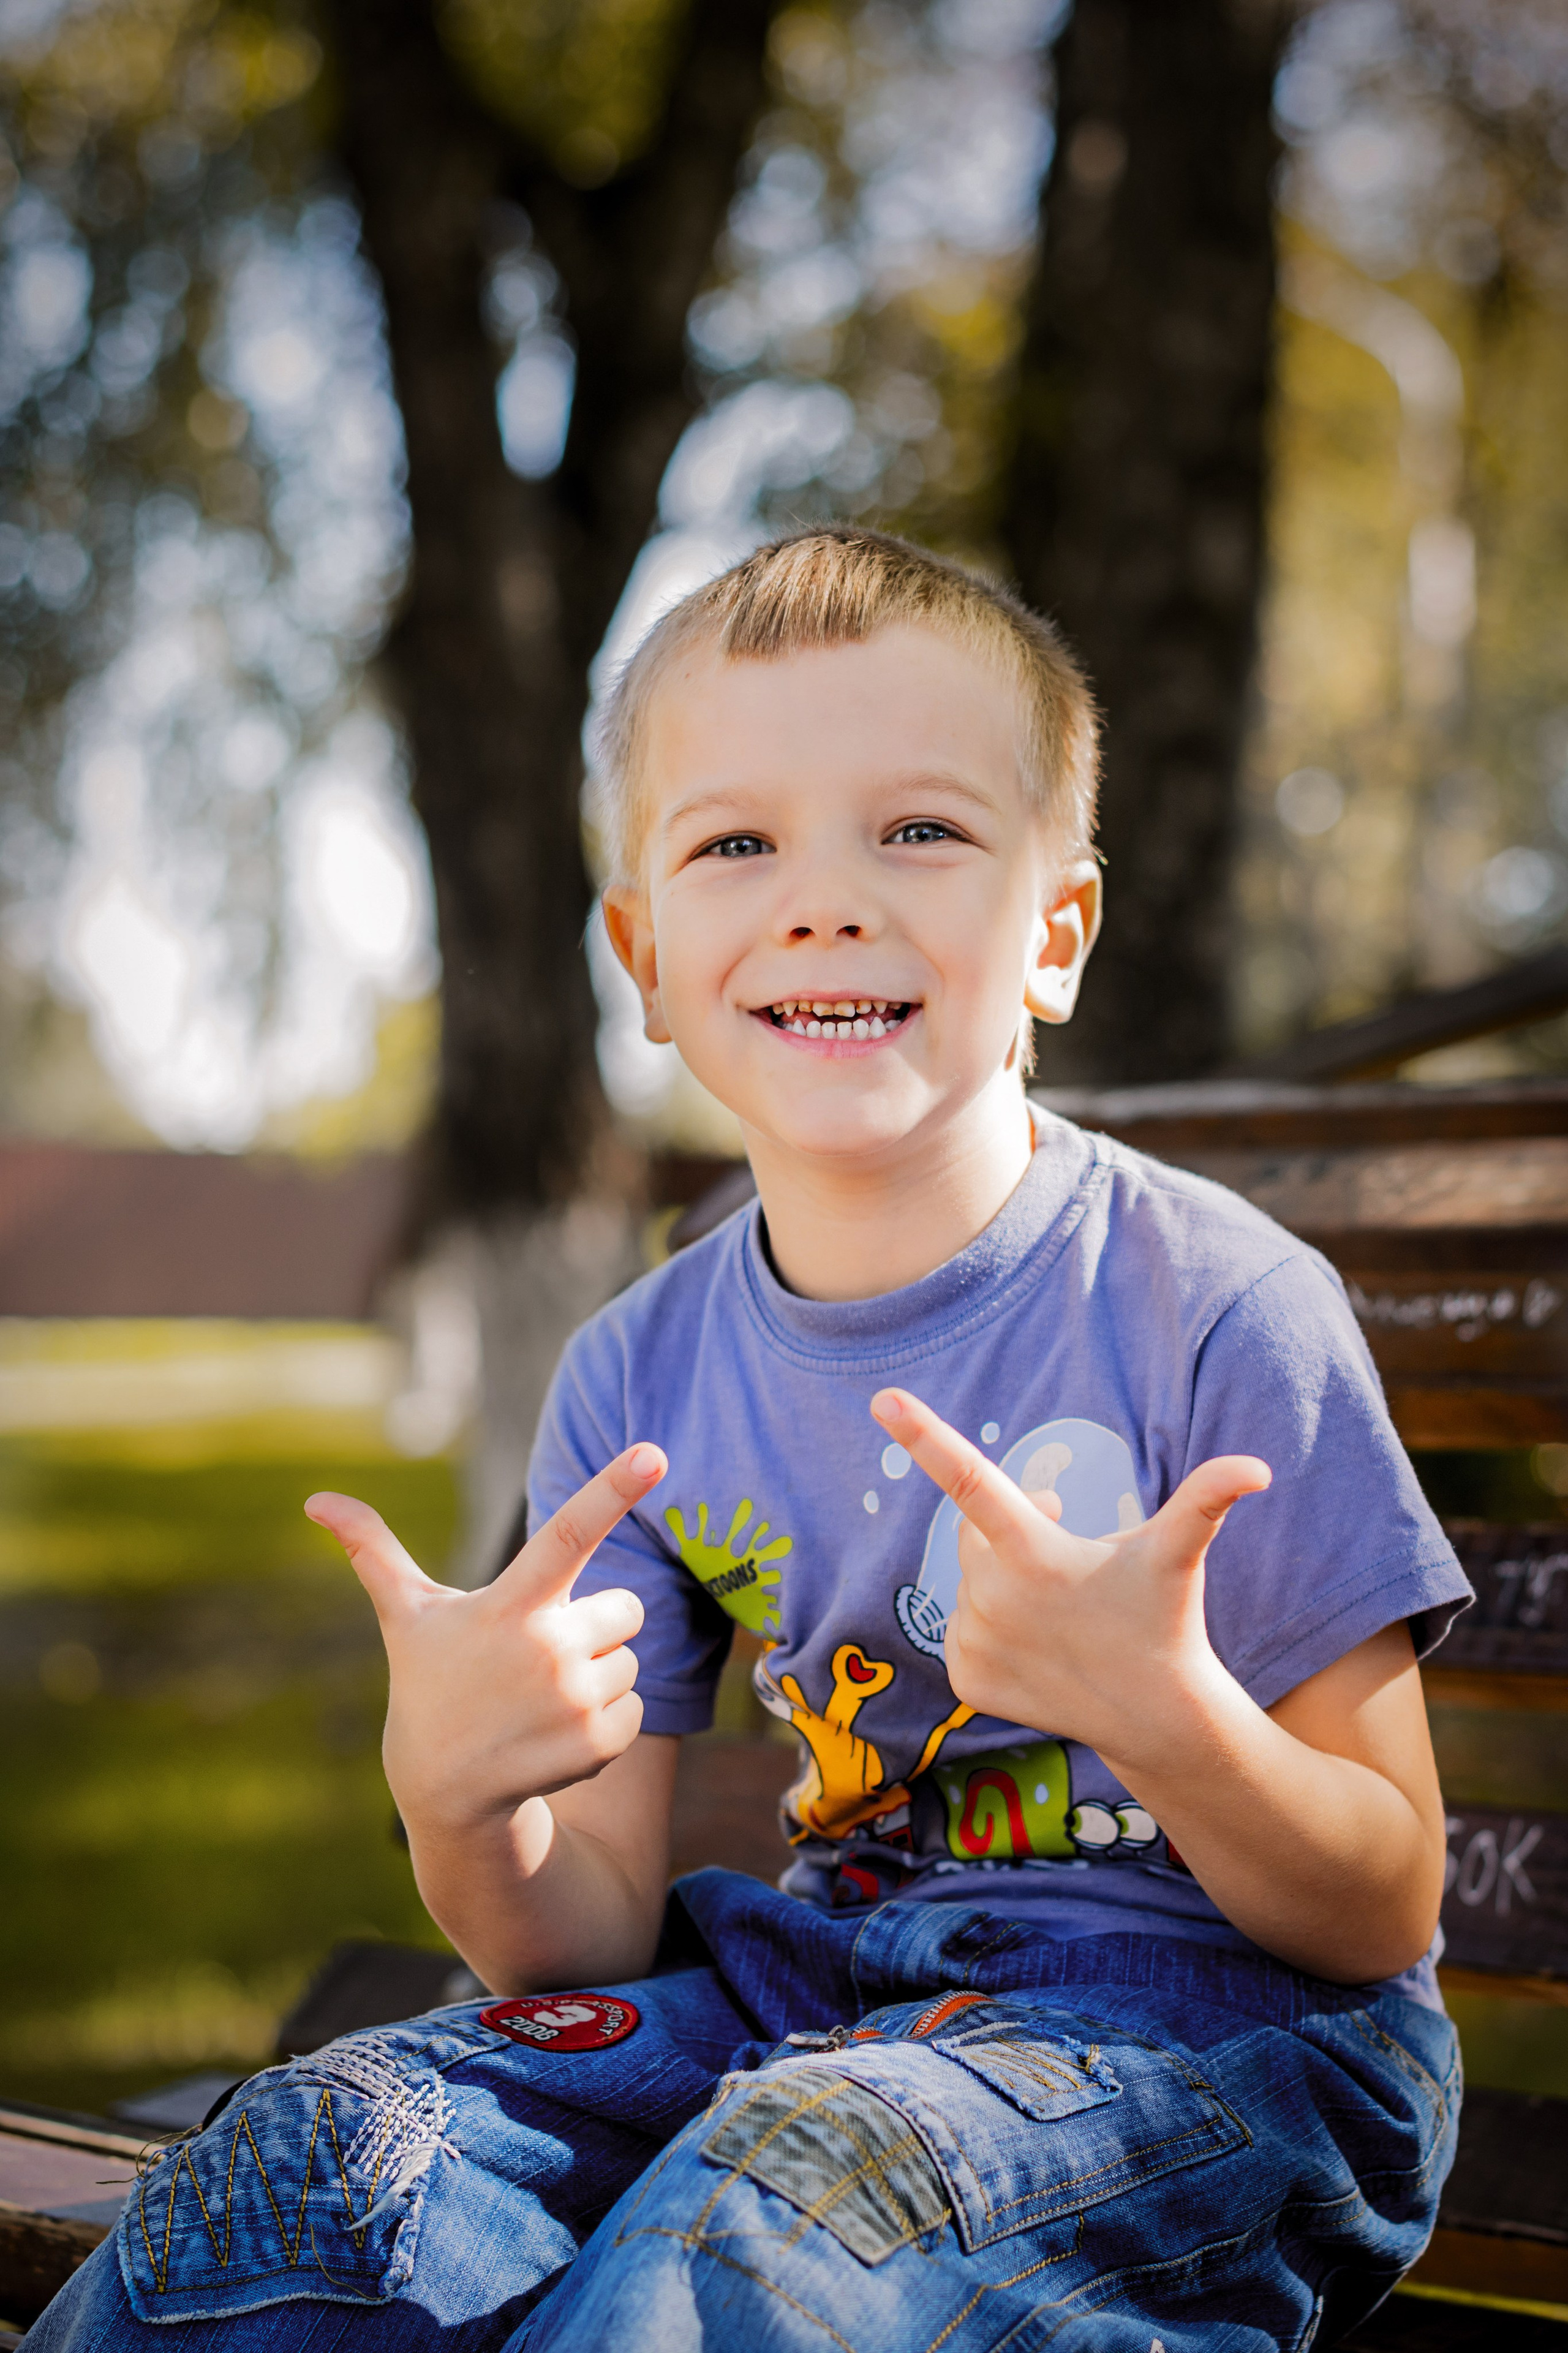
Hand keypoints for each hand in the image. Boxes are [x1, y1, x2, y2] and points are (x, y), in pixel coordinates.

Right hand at [306, 1445, 666, 1840]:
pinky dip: (605, 1721)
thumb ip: (372, 1550)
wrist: (445, 1791)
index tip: (654, 1453)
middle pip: (625, 1606)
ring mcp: (573, 1699)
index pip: (567, 1532)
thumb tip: (315, 1500)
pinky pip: (635, 1709)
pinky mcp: (598, 1744)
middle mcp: (547, 1648)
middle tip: (537, 1656)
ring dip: (597, 1675)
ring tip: (539, 1699)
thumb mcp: (406, 1615)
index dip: (611, 1488)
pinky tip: (555, 1734)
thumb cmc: (429, 1684)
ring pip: (630, 1659)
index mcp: (509, 1604)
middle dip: (593, 1625)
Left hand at [870, 1390, 1267, 1777]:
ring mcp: (975, 1642)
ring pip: (969, 1583)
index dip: (926, 1437)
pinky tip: (1037, 1644)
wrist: (1154, 1718)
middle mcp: (993, 1597)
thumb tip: (1258, 1469)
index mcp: (1033, 1551)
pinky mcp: (965, 1681)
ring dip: (1003, 1581)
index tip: (883, 1399)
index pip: (970, 1482)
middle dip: (1010, 1531)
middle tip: (1061, 1546)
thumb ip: (1206, 1500)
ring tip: (1057, 1608)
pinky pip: (963, 1632)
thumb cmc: (1163, 1617)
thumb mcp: (1176, 1554)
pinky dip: (992, 1629)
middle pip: (974, 1533)